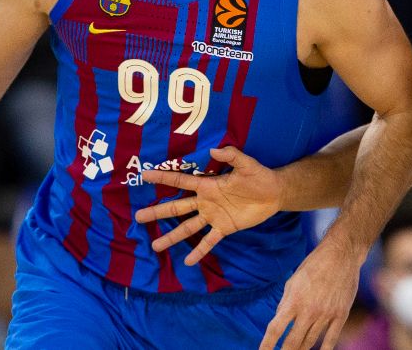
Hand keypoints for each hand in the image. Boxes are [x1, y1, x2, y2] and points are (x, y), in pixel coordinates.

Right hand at [134, 146, 282, 265]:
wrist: (273, 193)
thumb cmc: (258, 175)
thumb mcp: (246, 163)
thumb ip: (231, 155)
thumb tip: (214, 149)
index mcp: (207, 185)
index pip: (181, 182)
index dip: (163, 178)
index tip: (144, 176)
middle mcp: (205, 201)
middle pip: (177, 208)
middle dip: (157, 212)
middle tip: (138, 217)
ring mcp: (213, 216)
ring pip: (188, 228)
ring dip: (172, 236)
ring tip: (155, 246)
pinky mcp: (224, 228)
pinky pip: (209, 241)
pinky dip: (199, 251)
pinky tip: (188, 261)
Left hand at [261, 240, 360, 349]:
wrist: (341, 255)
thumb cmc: (314, 265)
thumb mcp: (293, 281)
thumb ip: (285, 303)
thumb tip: (279, 320)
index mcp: (294, 300)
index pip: (276, 329)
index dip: (267, 345)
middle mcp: (309, 310)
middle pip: (292, 342)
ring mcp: (326, 314)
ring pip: (310, 342)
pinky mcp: (341, 315)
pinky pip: (331, 339)